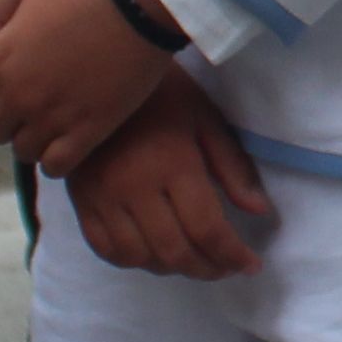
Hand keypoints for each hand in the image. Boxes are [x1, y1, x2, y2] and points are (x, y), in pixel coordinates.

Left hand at [0, 0, 171, 175]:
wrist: (140, 2)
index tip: (6, 88)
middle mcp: (18, 94)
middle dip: (8, 120)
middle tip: (33, 105)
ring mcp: (52, 116)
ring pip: (24, 151)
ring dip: (33, 139)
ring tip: (54, 123)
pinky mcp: (87, 131)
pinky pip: (56, 166)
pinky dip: (57, 160)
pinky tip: (70, 141)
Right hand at [67, 76, 273, 277]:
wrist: (97, 72)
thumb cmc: (161, 92)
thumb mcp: (204, 118)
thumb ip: (232, 167)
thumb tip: (260, 212)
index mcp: (172, 165)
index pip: (207, 229)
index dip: (233, 255)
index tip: (251, 264)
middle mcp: (134, 188)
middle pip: (174, 251)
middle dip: (207, 269)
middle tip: (226, 268)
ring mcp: (102, 197)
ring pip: (139, 257)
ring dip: (172, 269)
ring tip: (195, 262)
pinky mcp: (81, 200)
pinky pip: (105, 248)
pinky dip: (133, 261)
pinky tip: (153, 254)